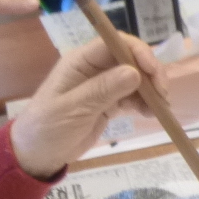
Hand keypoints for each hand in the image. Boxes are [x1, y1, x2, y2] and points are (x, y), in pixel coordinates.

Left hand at [8, 36, 151, 178]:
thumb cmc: (47, 129)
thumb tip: (134, 72)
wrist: (36, 155)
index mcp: (80, 61)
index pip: (114, 44)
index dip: (137, 52)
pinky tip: (151, 114)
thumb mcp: (73, 109)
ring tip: (160, 108)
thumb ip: (102, 90)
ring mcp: (102, 86)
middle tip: (162, 94)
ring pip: (134, 78)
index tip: (152, 70)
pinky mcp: (108, 103)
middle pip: (129, 58)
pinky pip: (132, 96)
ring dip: (150, 89)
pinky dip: (144, 103)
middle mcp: (93, 69)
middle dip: (149, 72)